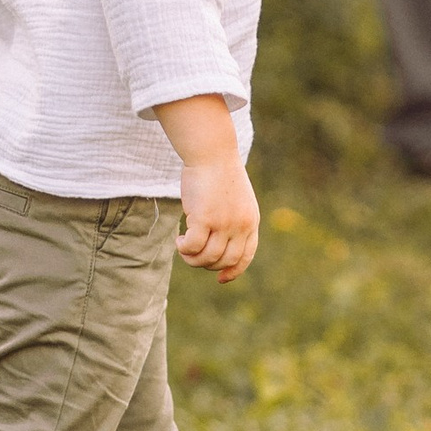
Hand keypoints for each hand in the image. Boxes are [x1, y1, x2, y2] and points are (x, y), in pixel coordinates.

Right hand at [175, 146, 259, 283]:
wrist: (212, 152)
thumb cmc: (219, 172)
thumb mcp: (235, 199)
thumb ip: (232, 220)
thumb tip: (216, 246)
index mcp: (250, 221)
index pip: (245, 256)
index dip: (233, 271)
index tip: (221, 279)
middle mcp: (241, 225)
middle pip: (225, 261)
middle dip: (207, 264)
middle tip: (193, 254)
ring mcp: (224, 223)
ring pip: (207, 258)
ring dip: (192, 258)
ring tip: (183, 246)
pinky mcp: (205, 219)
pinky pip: (193, 247)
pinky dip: (184, 248)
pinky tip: (179, 239)